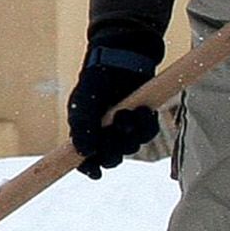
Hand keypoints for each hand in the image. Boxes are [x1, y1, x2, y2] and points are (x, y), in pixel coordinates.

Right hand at [65, 34, 163, 179]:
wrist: (124, 57)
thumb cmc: (98, 77)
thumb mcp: (84, 101)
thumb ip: (83, 127)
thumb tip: (82, 152)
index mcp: (85, 130)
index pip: (84, 158)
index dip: (89, 168)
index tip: (95, 173)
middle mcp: (104, 133)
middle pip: (110, 157)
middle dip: (115, 145)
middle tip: (117, 124)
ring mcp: (123, 128)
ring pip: (130, 147)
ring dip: (131, 132)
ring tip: (130, 111)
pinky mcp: (141, 122)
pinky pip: (147, 134)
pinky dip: (146, 126)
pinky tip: (143, 111)